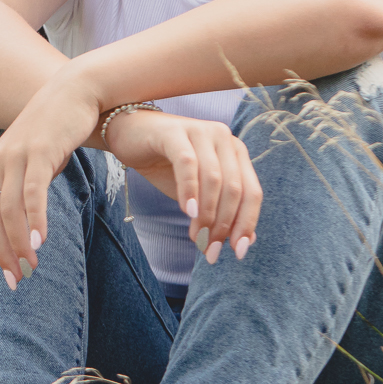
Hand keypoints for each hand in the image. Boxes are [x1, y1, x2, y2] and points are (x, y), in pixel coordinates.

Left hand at [0, 71, 101, 289]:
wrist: (75, 92)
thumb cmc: (55, 132)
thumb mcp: (32, 163)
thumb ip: (22, 190)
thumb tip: (22, 226)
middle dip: (0, 254)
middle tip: (15, 281)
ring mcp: (15, 156)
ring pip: (9, 209)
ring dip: (18, 243)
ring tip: (30, 267)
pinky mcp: (39, 152)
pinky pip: (32, 192)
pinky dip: (34, 219)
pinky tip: (41, 241)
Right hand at [102, 110, 260, 264]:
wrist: (130, 136)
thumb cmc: (167, 165)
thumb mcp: (198, 193)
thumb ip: (222, 211)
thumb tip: (248, 241)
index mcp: (236, 152)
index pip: (252, 192)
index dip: (246, 224)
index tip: (237, 252)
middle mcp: (224, 138)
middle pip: (234, 189)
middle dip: (223, 225)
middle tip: (208, 250)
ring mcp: (201, 131)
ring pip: (213, 179)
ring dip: (206, 214)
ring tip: (195, 236)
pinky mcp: (174, 132)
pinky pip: (187, 164)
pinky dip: (189, 190)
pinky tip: (187, 211)